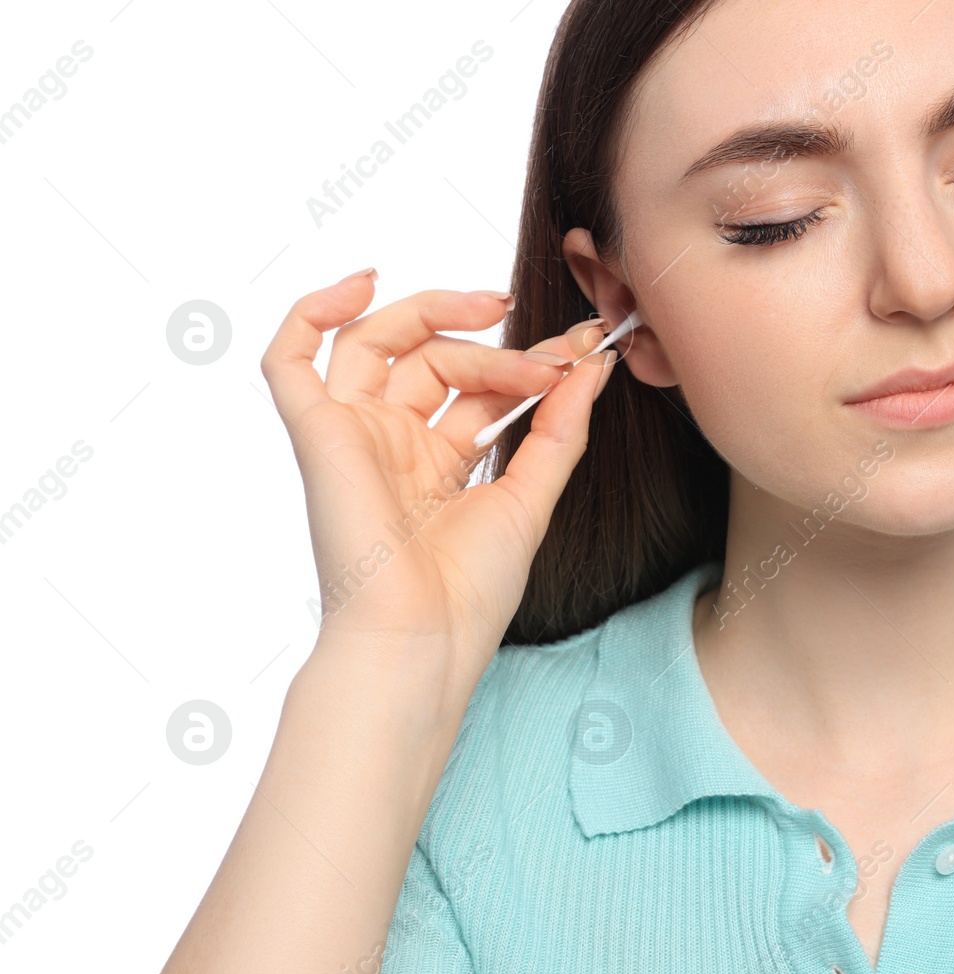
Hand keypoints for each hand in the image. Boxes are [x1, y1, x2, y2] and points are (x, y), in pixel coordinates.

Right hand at [258, 268, 618, 678]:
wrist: (422, 637)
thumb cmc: (470, 590)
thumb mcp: (532, 497)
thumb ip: (560, 429)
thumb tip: (591, 366)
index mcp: (436, 463)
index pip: (476, 386)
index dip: (527, 359)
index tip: (583, 346)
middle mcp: (390, 444)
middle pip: (432, 359)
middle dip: (494, 344)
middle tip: (550, 352)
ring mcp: (351, 436)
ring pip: (380, 344)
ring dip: (438, 317)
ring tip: (495, 312)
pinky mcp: (316, 434)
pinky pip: (288, 358)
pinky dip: (312, 312)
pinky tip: (362, 283)